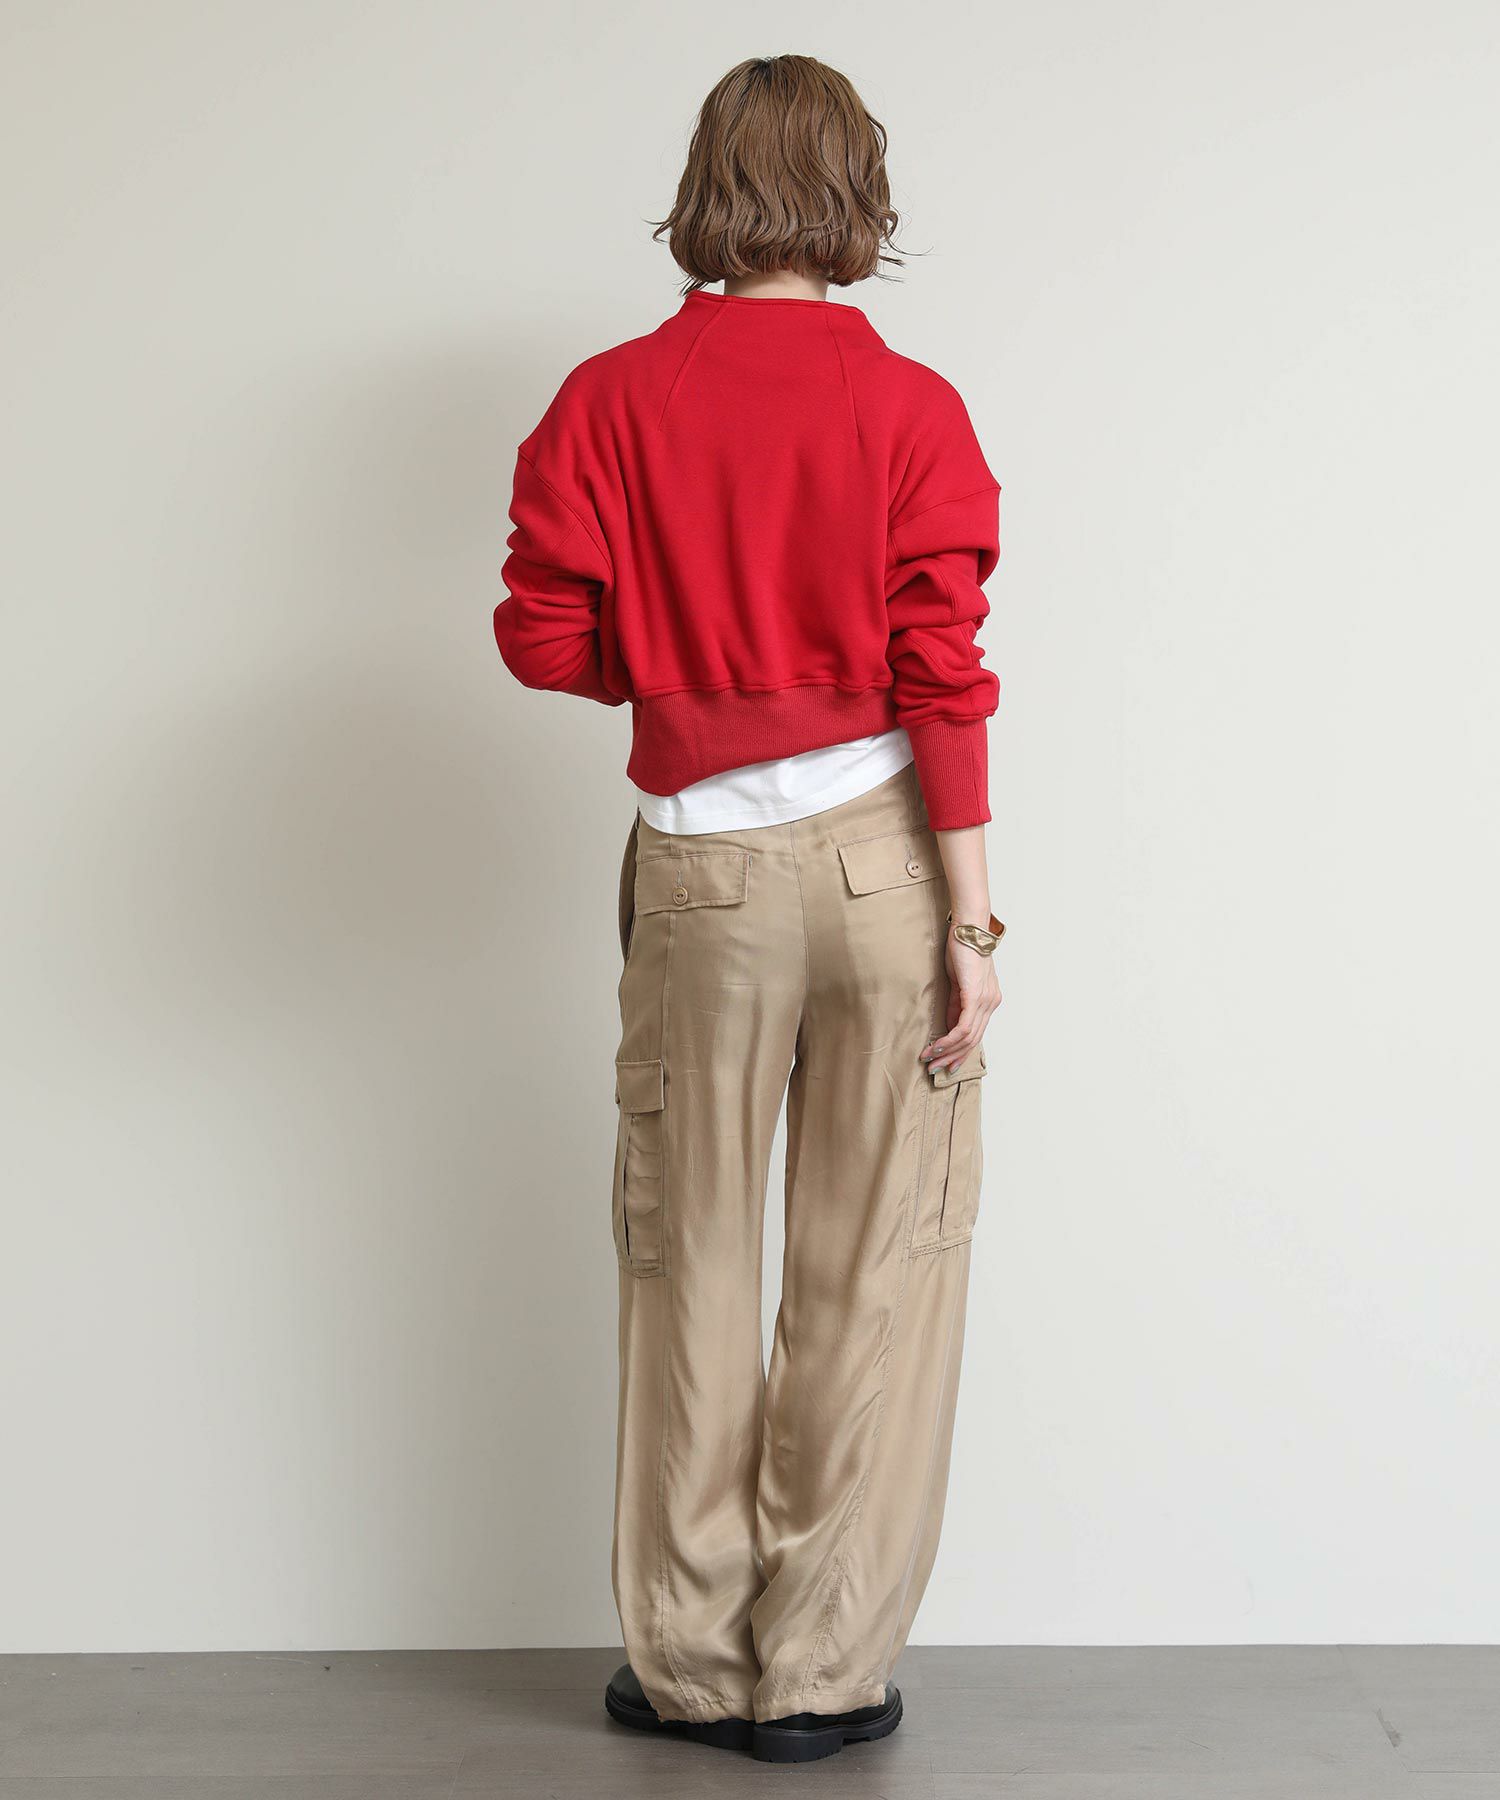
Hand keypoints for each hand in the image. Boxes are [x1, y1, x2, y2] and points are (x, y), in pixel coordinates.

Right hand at [921, 929, 1001, 1073]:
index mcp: (989, 1000)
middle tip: (933, 1069)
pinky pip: (964, 1027)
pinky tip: (936, 1046)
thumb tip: (950, 1024)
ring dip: (947, 1051)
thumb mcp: (958, 981)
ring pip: (968, 1037)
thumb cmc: (962, 950)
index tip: (944, 1063)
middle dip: (951, 1057)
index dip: (960, 1051)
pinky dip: (949, 1039)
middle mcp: (991, 1003)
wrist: (969, 930)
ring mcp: (986, 1000)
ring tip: (929, 1059)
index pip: (976, 1034)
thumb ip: (956, 1003)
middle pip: (974, 1041)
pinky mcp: (975, 996)